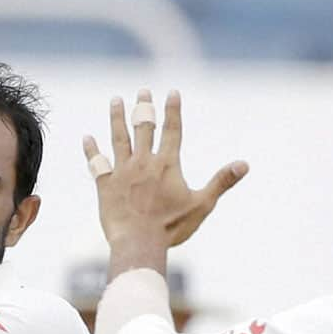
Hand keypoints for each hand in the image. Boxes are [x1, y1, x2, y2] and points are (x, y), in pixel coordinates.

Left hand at [83, 89, 248, 251]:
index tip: (172, 92)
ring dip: (117, 118)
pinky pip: (97, 163)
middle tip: (143, 91)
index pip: (172, 130)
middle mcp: (143, 162)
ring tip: (116, 100)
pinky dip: (91, 150)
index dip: (173, 110)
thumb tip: (245, 164)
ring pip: (119, 138)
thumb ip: (222, 181)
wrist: (138, 242)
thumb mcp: (202, 204)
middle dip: (144, 107)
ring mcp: (122, 172)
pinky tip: (87, 138)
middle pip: (144, 128)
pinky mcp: (106, 185)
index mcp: (167, 165)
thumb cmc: (172, 227)